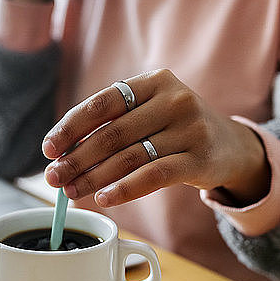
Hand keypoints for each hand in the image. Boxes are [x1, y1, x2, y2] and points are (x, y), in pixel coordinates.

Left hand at [42, 70, 270, 206]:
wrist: (231, 146)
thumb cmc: (178, 129)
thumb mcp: (151, 114)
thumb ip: (115, 124)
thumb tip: (63, 154)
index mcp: (154, 81)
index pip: (103, 103)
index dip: (71, 126)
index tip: (49, 148)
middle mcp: (174, 99)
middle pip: (113, 133)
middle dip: (77, 158)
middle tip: (53, 178)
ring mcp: (190, 128)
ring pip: (130, 157)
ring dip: (95, 177)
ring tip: (71, 192)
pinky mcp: (199, 159)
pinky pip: (154, 176)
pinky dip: (125, 189)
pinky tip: (104, 198)